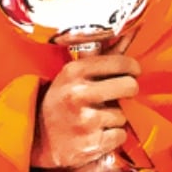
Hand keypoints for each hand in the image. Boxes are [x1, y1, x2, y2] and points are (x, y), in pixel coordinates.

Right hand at [31, 36, 139, 171]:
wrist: (39, 139)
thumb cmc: (63, 101)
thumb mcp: (75, 74)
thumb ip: (105, 54)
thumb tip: (131, 29)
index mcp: (75, 71)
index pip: (120, 62)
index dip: (132, 67)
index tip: (132, 71)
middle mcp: (78, 93)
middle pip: (130, 86)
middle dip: (127, 91)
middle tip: (118, 95)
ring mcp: (85, 120)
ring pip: (124, 114)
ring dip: (115, 118)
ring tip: (97, 118)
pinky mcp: (91, 143)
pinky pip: (120, 135)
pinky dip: (112, 137)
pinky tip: (97, 133)